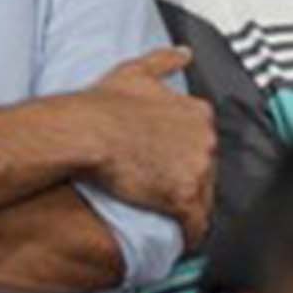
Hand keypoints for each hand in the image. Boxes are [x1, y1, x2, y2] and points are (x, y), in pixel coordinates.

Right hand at [66, 49, 217, 242]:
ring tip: (176, 218)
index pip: (204, 143)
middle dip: (192, 181)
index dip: (189, 157)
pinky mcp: (182, 196)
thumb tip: (184, 53)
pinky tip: (185, 240)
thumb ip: (164, 60)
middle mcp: (206, 139)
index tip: (176, 166)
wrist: (84, 132)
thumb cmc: (102, 105)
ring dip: (193, 207)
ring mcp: (197, 168)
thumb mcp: (136, 72)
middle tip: (170, 192)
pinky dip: (192, 233)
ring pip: (204, 196)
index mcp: (198, 113)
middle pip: (208, 170)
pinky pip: (196, 223)